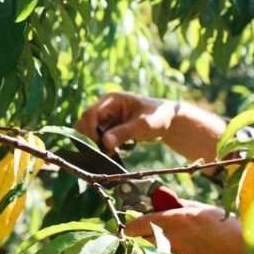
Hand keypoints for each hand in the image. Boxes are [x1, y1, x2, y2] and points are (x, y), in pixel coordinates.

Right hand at [75, 93, 225, 161]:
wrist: (169, 121)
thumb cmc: (158, 117)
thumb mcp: (143, 125)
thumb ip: (124, 133)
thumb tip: (105, 143)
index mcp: (111, 100)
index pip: (89, 114)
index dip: (89, 131)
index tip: (98, 146)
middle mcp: (105, 107)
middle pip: (84, 123)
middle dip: (90, 139)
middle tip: (103, 152)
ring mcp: (106, 118)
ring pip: (89, 133)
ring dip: (96, 144)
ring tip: (111, 152)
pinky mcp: (109, 128)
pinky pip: (98, 139)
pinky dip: (103, 147)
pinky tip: (114, 152)